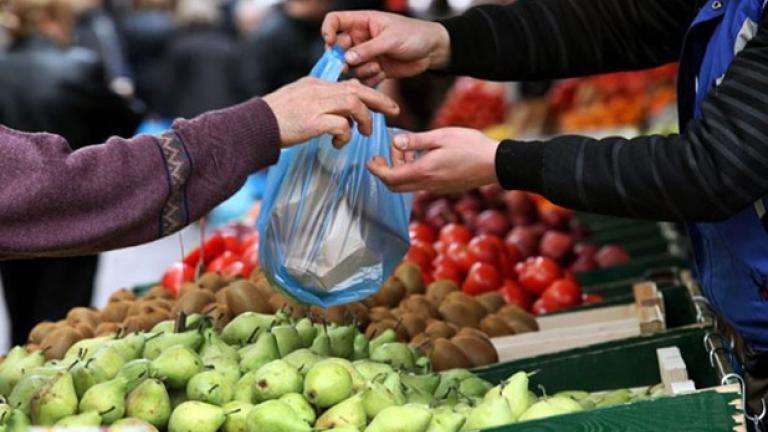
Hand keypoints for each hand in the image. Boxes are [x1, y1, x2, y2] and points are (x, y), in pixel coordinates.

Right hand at [264, 77, 398, 147]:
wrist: (253, 126)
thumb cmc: (275, 119)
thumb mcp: (298, 101)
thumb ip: (318, 102)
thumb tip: (337, 116)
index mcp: (316, 84)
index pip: (349, 84)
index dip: (369, 93)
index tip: (381, 103)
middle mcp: (318, 90)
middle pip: (358, 89)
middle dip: (379, 100)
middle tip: (394, 111)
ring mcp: (316, 105)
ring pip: (353, 104)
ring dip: (364, 120)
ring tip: (365, 133)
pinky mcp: (313, 122)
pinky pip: (341, 125)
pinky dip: (345, 135)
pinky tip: (338, 143)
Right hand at [322, 11, 450, 85]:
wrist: (433, 51)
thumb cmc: (415, 35)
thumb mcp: (391, 39)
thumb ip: (368, 49)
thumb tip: (347, 58)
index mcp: (362, 22)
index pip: (335, 21)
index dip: (328, 31)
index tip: (330, 43)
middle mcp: (361, 38)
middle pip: (338, 49)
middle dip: (342, 59)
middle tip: (348, 66)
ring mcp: (367, 55)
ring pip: (350, 66)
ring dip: (361, 70)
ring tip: (377, 67)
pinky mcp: (375, 69)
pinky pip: (363, 79)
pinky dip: (370, 79)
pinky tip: (382, 73)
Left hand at [367, 127, 499, 193]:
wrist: (496, 164)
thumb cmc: (471, 146)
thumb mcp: (441, 136)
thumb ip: (416, 141)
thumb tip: (395, 142)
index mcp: (424, 171)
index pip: (390, 178)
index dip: (376, 170)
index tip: (370, 160)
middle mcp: (427, 184)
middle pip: (395, 186)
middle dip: (385, 171)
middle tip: (385, 154)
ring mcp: (436, 188)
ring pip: (408, 185)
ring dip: (401, 170)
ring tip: (407, 149)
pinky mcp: (444, 187)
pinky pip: (420, 184)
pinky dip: (413, 172)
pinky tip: (421, 157)